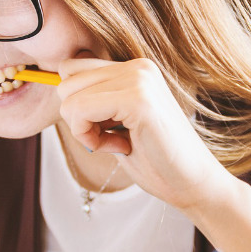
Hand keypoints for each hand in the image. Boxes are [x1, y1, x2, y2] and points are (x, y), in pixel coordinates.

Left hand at [56, 57, 234, 211]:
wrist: (193, 184)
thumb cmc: (156, 160)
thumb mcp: (117, 123)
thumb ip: (95, 101)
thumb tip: (57, 86)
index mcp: (135, 68)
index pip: (72, 69)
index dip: (77, 105)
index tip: (104, 130)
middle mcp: (138, 66)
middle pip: (65, 80)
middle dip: (77, 118)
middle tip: (110, 139)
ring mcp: (140, 79)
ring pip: (69, 96)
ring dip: (83, 129)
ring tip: (117, 143)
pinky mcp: (138, 99)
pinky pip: (80, 110)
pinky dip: (88, 137)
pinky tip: (118, 147)